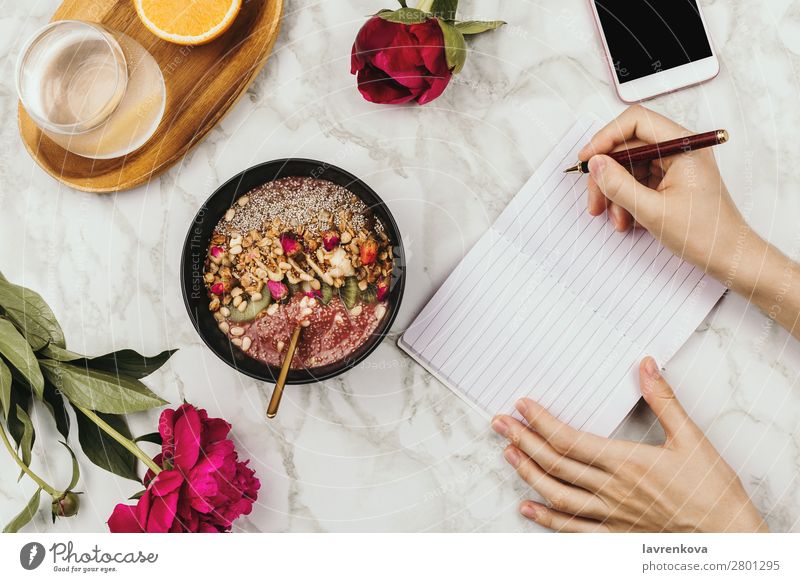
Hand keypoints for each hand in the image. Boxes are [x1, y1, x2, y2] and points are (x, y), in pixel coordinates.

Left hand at [491, 357, 767, 532]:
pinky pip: (572, 529)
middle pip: (555, 463)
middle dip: (523, 440)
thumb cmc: (712, 491)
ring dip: (527, 473)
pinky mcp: (615, 535)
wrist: (730, 540)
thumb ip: (664, 401)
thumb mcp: (692, 439)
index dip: (540, 422)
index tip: (521, 406)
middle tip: (499, 423)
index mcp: (627, 462)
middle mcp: (612, 490)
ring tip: (508, 453)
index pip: (570, 439)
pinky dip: (546, 518)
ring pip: (557, 494)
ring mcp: (610, 516)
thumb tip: (646, 365)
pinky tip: (527, 507)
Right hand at [579, 105, 750, 280]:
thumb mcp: (652, 211)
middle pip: (628, 148)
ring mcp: (675, 166)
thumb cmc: (704, 234)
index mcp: (683, 146)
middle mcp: (680, 150)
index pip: (636, 122)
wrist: (728, 257)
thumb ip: (619, 184)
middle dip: (607, 175)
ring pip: (629, 168)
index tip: (587, 159)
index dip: (606, 137)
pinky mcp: (671, 182)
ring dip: (615, 194)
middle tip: (595, 201)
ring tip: (616, 220)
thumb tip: (595, 163)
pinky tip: (627, 220)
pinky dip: (627, 201)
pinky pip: (638, 182)